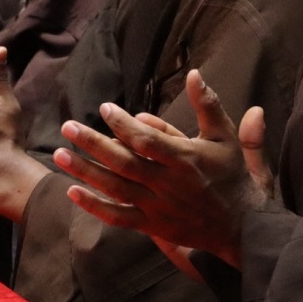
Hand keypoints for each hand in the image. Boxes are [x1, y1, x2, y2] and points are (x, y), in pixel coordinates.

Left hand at [53, 69, 270, 267]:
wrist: (243, 228)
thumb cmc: (233, 177)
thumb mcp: (225, 137)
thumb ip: (208, 105)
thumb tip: (194, 73)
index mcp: (186, 160)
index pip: (148, 141)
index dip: (124, 125)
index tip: (105, 108)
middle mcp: (168, 184)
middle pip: (124, 163)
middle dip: (93, 144)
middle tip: (67, 127)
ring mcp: (158, 207)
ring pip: (116, 188)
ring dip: (85, 172)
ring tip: (59, 154)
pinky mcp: (152, 226)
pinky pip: (118, 217)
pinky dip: (94, 206)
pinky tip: (72, 191)